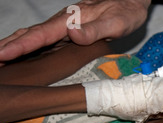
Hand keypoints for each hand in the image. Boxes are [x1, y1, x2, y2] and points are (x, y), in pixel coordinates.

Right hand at [0, 0, 150, 63]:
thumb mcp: (116, 23)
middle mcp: (64, 23)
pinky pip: (44, 39)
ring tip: (0, 57)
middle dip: (10, 46)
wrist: (130, 2)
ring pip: (34, 36)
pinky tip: (23, 53)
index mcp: (71, 20)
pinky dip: (29, 45)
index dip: (21, 46)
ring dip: (15, 45)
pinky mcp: (68, 32)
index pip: (41, 35)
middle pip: (31, 35)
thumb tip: (74, 35)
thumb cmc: (125, 12)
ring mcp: (65, 27)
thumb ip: (95, 30)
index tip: (3, 54)